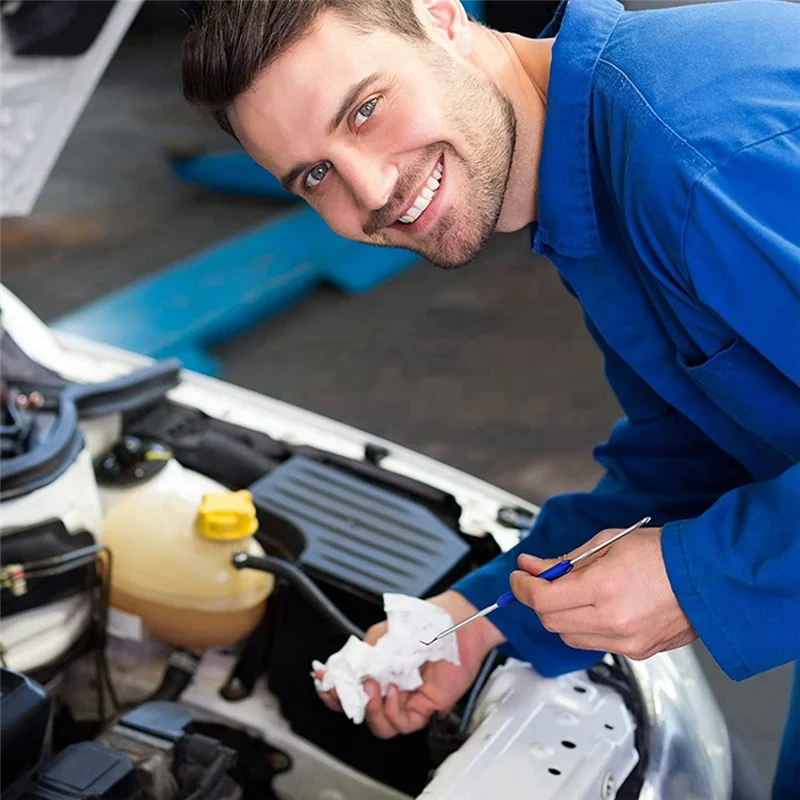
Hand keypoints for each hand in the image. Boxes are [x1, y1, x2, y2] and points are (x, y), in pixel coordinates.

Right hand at [316, 590, 504, 738]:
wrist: (453, 624)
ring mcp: (407, 698)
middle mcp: (390, 686)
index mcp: (378, 669)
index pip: (351, 690)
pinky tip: (393, 692)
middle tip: (342, 692)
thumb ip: (361, 656)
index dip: (335, 693)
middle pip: (362, 712)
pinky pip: (402, 723)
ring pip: (380, 724)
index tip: (325, 685)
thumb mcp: (381, 636)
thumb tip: (342, 670)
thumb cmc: (423, 623)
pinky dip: (392, 710)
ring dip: (371, 710)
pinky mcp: (425, 707)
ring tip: (373, 688)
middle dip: (347, 705)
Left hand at [509, 527, 696, 660]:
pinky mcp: (638, 653)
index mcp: (604, 588)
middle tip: (540, 582)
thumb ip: (564, 559)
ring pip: (569, 637)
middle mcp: (613, 621)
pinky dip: (585, 627)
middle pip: (551, 621)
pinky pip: (594, 644)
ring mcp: (626, 642)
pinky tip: (596, 608)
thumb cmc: (663, 554)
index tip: (520, 577)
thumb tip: (533, 566)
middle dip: (539, 600)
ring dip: (560, 616)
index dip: (523, 587)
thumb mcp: (606, 543)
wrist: (709, 577)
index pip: (543, 599)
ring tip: (572, 593)